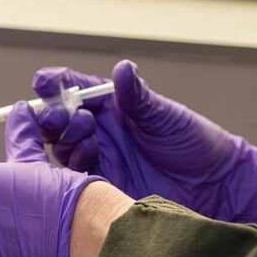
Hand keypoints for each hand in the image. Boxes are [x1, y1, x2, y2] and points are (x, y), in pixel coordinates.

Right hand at [27, 61, 256, 226]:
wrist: (212, 186)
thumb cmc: (194, 144)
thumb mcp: (166, 117)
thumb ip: (138, 98)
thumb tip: (122, 69)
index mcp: (115, 106)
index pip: (77, 89)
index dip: (57, 84)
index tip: (44, 83)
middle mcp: (103, 129)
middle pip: (62, 118)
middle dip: (55, 114)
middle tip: (60, 118)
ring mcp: (101, 156)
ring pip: (63, 145)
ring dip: (65, 139)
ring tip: (85, 138)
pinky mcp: (102, 184)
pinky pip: (73, 174)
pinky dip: (71, 166)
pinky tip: (83, 161)